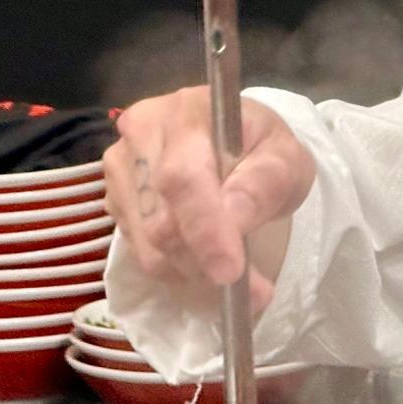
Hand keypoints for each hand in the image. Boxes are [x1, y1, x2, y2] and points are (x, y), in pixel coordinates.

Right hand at [103, 87, 314, 309]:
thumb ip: (265, 182)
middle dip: (206, 260)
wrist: (236, 143)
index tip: (231, 271)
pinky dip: (178, 268)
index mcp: (187, 113)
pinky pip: (140, 249)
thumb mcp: (286, 158)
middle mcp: (141, 135)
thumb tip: (234, 217)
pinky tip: (207, 262)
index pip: (183, 177)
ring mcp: (120, 168)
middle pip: (160, 217)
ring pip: (147, 242)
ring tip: (236, 276)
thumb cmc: (262, 148)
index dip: (205, 229)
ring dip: (194, 270)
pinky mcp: (116, 200)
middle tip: (253, 290)